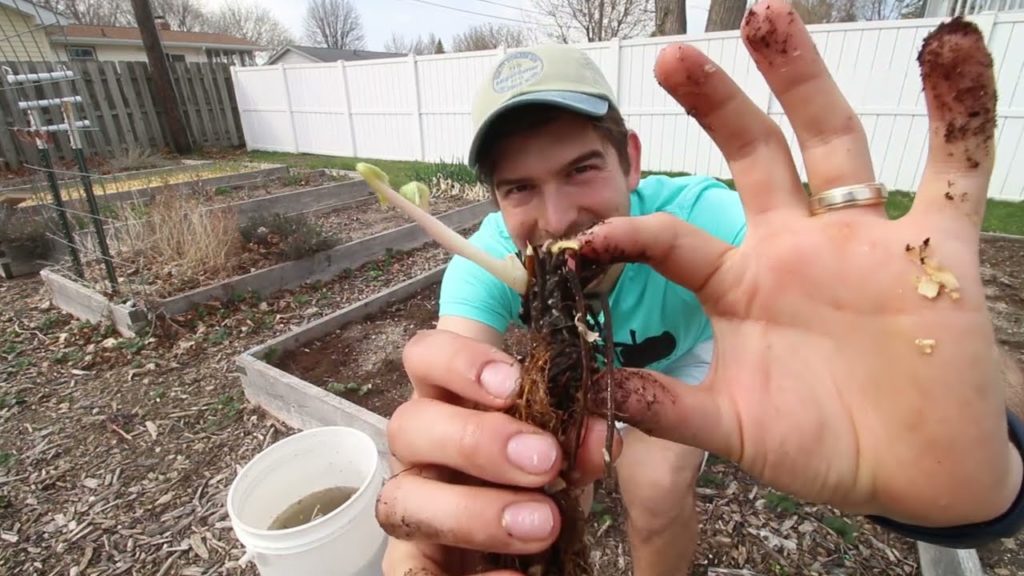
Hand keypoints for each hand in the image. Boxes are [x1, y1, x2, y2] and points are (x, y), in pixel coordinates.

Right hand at [376, 329, 619, 574]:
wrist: (543, 551)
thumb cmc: (544, 481)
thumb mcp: (570, 456)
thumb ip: (581, 442)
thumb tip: (595, 437)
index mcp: (450, 404)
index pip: (423, 356)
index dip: (457, 360)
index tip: (513, 381)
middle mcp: (419, 451)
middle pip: (407, 425)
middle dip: (475, 441)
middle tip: (544, 460)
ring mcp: (411, 507)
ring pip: (400, 499)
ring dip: (471, 512)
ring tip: (543, 524)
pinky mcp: (413, 564)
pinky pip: (413, 575)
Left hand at [577, 1, 1020, 526]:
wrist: (915, 476)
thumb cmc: (823, 448)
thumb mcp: (734, 429)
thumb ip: (669, 409)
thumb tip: (594, 391)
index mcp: (742, 286)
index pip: (677, 240)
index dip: (633, 233)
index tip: (587, 238)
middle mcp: (797, 248)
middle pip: (754, 155)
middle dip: (717, 104)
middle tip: (671, 57)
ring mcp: (865, 241)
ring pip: (834, 141)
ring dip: (803, 79)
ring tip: (768, 15)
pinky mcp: (937, 247)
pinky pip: (955, 166)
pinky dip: (960, 112)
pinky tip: (951, 48)